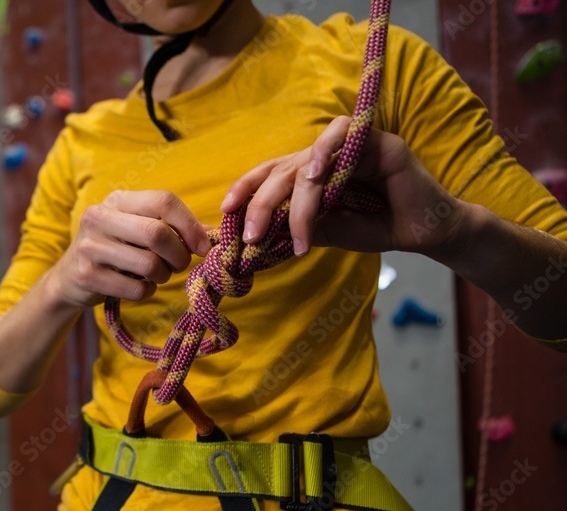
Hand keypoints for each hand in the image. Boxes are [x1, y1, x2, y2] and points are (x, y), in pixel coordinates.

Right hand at [48, 190, 212, 307]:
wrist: (69, 279)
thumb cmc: (115, 251)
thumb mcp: (137, 230)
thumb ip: (173, 228)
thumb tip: (214, 234)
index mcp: (117, 200)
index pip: (164, 200)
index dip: (190, 225)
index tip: (203, 247)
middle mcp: (99, 217)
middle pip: (157, 233)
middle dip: (179, 255)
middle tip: (180, 265)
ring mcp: (90, 246)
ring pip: (149, 264)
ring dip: (163, 276)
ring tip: (156, 275)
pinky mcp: (87, 275)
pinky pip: (136, 289)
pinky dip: (146, 292)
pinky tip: (138, 286)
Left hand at [220, 115, 466, 257]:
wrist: (424, 233)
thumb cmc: (376, 228)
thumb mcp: (327, 232)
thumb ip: (296, 227)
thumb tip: (258, 234)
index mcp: (313, 172)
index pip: (271, 172)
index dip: (246, 187)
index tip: (225, 209)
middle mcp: (327, 155)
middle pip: (282, 170)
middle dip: (260, 204)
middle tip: (250, 236)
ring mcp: (351, 145)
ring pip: (307, 162)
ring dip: (295, 199)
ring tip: (294, 233)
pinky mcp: (379, 141)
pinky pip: (344, 136)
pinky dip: (325, 152)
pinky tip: (315, 174)